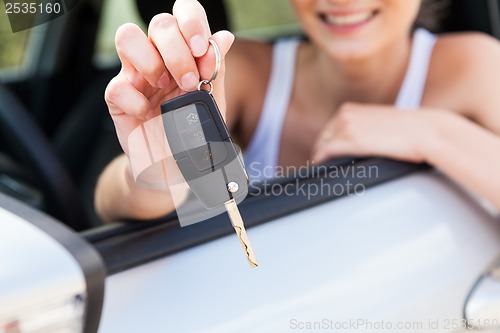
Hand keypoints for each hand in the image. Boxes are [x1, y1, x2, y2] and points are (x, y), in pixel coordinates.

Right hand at [104, 0, 233, 154]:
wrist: (174, 166)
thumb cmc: (193, 130)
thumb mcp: (212, 101)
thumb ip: (216, 69)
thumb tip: (224, 37)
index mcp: (185, 52)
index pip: (184, 13)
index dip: (191, 21)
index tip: (200, 49)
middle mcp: (159, 57)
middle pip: (159, 23)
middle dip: (177, 51)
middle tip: (189, 81)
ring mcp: (136, 75)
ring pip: (128, 37)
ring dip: (150, 61)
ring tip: (164, 87)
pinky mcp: (117, 98)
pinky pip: (117, 85)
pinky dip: (136, 101)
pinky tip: (149, 114)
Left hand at [312, 102, 433, 163]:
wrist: (428, 131)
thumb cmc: (410, 131)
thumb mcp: (378, 124)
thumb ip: (362, 130)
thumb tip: (354, 146)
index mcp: (349, 109)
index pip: (327, 131)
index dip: (323, 146)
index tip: (322, 158)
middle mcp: (345, 115)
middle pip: (322, 139)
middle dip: (320, 154)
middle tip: (321, 169)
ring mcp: (347, 126)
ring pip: (321, 147)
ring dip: (320, 160)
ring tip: (322, 174)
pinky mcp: (352, 140)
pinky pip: (325, 153)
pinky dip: (320, 163)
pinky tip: (321, 171)